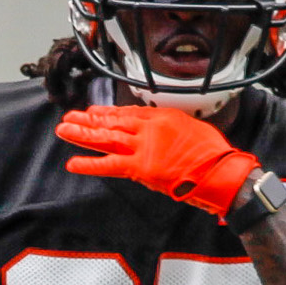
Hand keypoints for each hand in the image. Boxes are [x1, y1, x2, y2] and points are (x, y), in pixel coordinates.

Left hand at [56, 103, 259, 217]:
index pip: (129, 113)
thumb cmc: (214, 155)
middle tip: (69, 117)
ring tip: (63, 130)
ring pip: (106, 138)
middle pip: (113, 122)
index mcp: (163, 118)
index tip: (94, 112)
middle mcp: (150, 129)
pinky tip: (73, 163)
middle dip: (89, 120)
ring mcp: (144, 147)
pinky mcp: (142, 167)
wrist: (222, 172)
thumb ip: (173, 130)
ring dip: (82, 134)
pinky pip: (110, 165)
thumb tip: (165, 137)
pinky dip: (91, 164)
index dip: (109, 113)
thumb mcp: (193, 130)